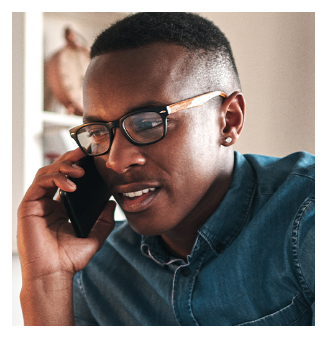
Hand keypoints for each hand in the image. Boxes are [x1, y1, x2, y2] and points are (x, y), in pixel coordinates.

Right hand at [17, 148, 115, 281]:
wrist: (54, 275)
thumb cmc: (70, 259)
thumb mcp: (94, 237)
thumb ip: (104, 220)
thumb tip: (111, 203)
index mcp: (61, 208)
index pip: (67, 179)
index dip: (77, 166)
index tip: (92, 159)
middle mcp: (48, 203)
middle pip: (56, 171)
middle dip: (71, 159)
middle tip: (85, 152)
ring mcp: (37, 204)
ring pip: (47, 173)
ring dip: (64, 167)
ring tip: (81, 170)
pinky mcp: (28, 206)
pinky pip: (40, 183)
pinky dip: (55, 178)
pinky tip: (72, 185)